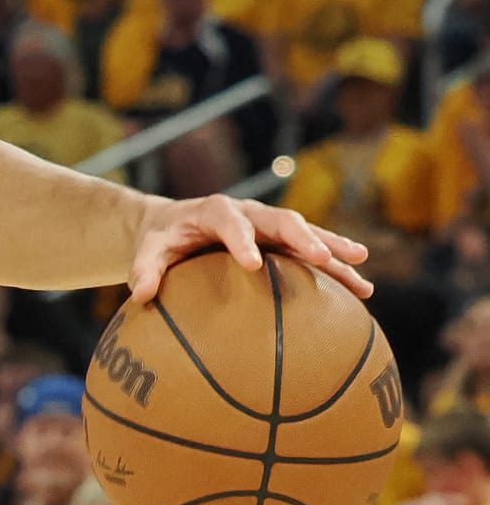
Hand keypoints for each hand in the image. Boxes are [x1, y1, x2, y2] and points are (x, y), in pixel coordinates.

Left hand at [129, 195, 370, 305]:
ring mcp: (270, 225)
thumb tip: (142, 294)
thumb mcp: (149, 250)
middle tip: (323, 259)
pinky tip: (360, 288)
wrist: (178, 224)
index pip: (230, 222)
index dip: (241, 240)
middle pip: (282, 220)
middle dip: (304, 238)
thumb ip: (144, 268)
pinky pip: (313, 251)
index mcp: (216, 210)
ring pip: (308, 233)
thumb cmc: (163, 239)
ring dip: (334, 248)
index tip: (252, 264)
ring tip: (362, 265)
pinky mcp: (282, 241)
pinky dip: (337, 266)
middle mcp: (250, 212)